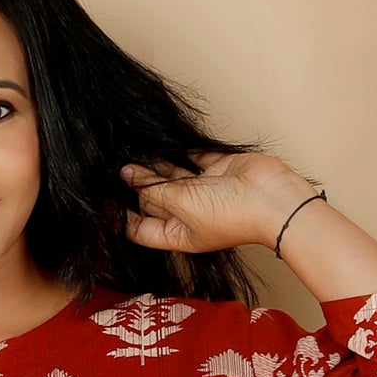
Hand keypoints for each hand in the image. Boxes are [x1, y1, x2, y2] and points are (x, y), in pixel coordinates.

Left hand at [120, 150, 318, 257]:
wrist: (272, 200)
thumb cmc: (232, 214)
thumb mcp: (181, 204)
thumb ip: (153, 189)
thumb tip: (128, 175)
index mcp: (178, 235)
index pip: (141, 229)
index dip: (121, 217)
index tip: (103, 199)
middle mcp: (189, 215)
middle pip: (154, 200)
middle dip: (136, 185)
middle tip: (116, 165)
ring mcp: (203, 192)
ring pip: (171, 177)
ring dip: (153, 165)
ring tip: (131, 150)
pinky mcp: (216, 169)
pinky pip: (192, 158)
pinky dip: (177, 151)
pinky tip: (158, 141)